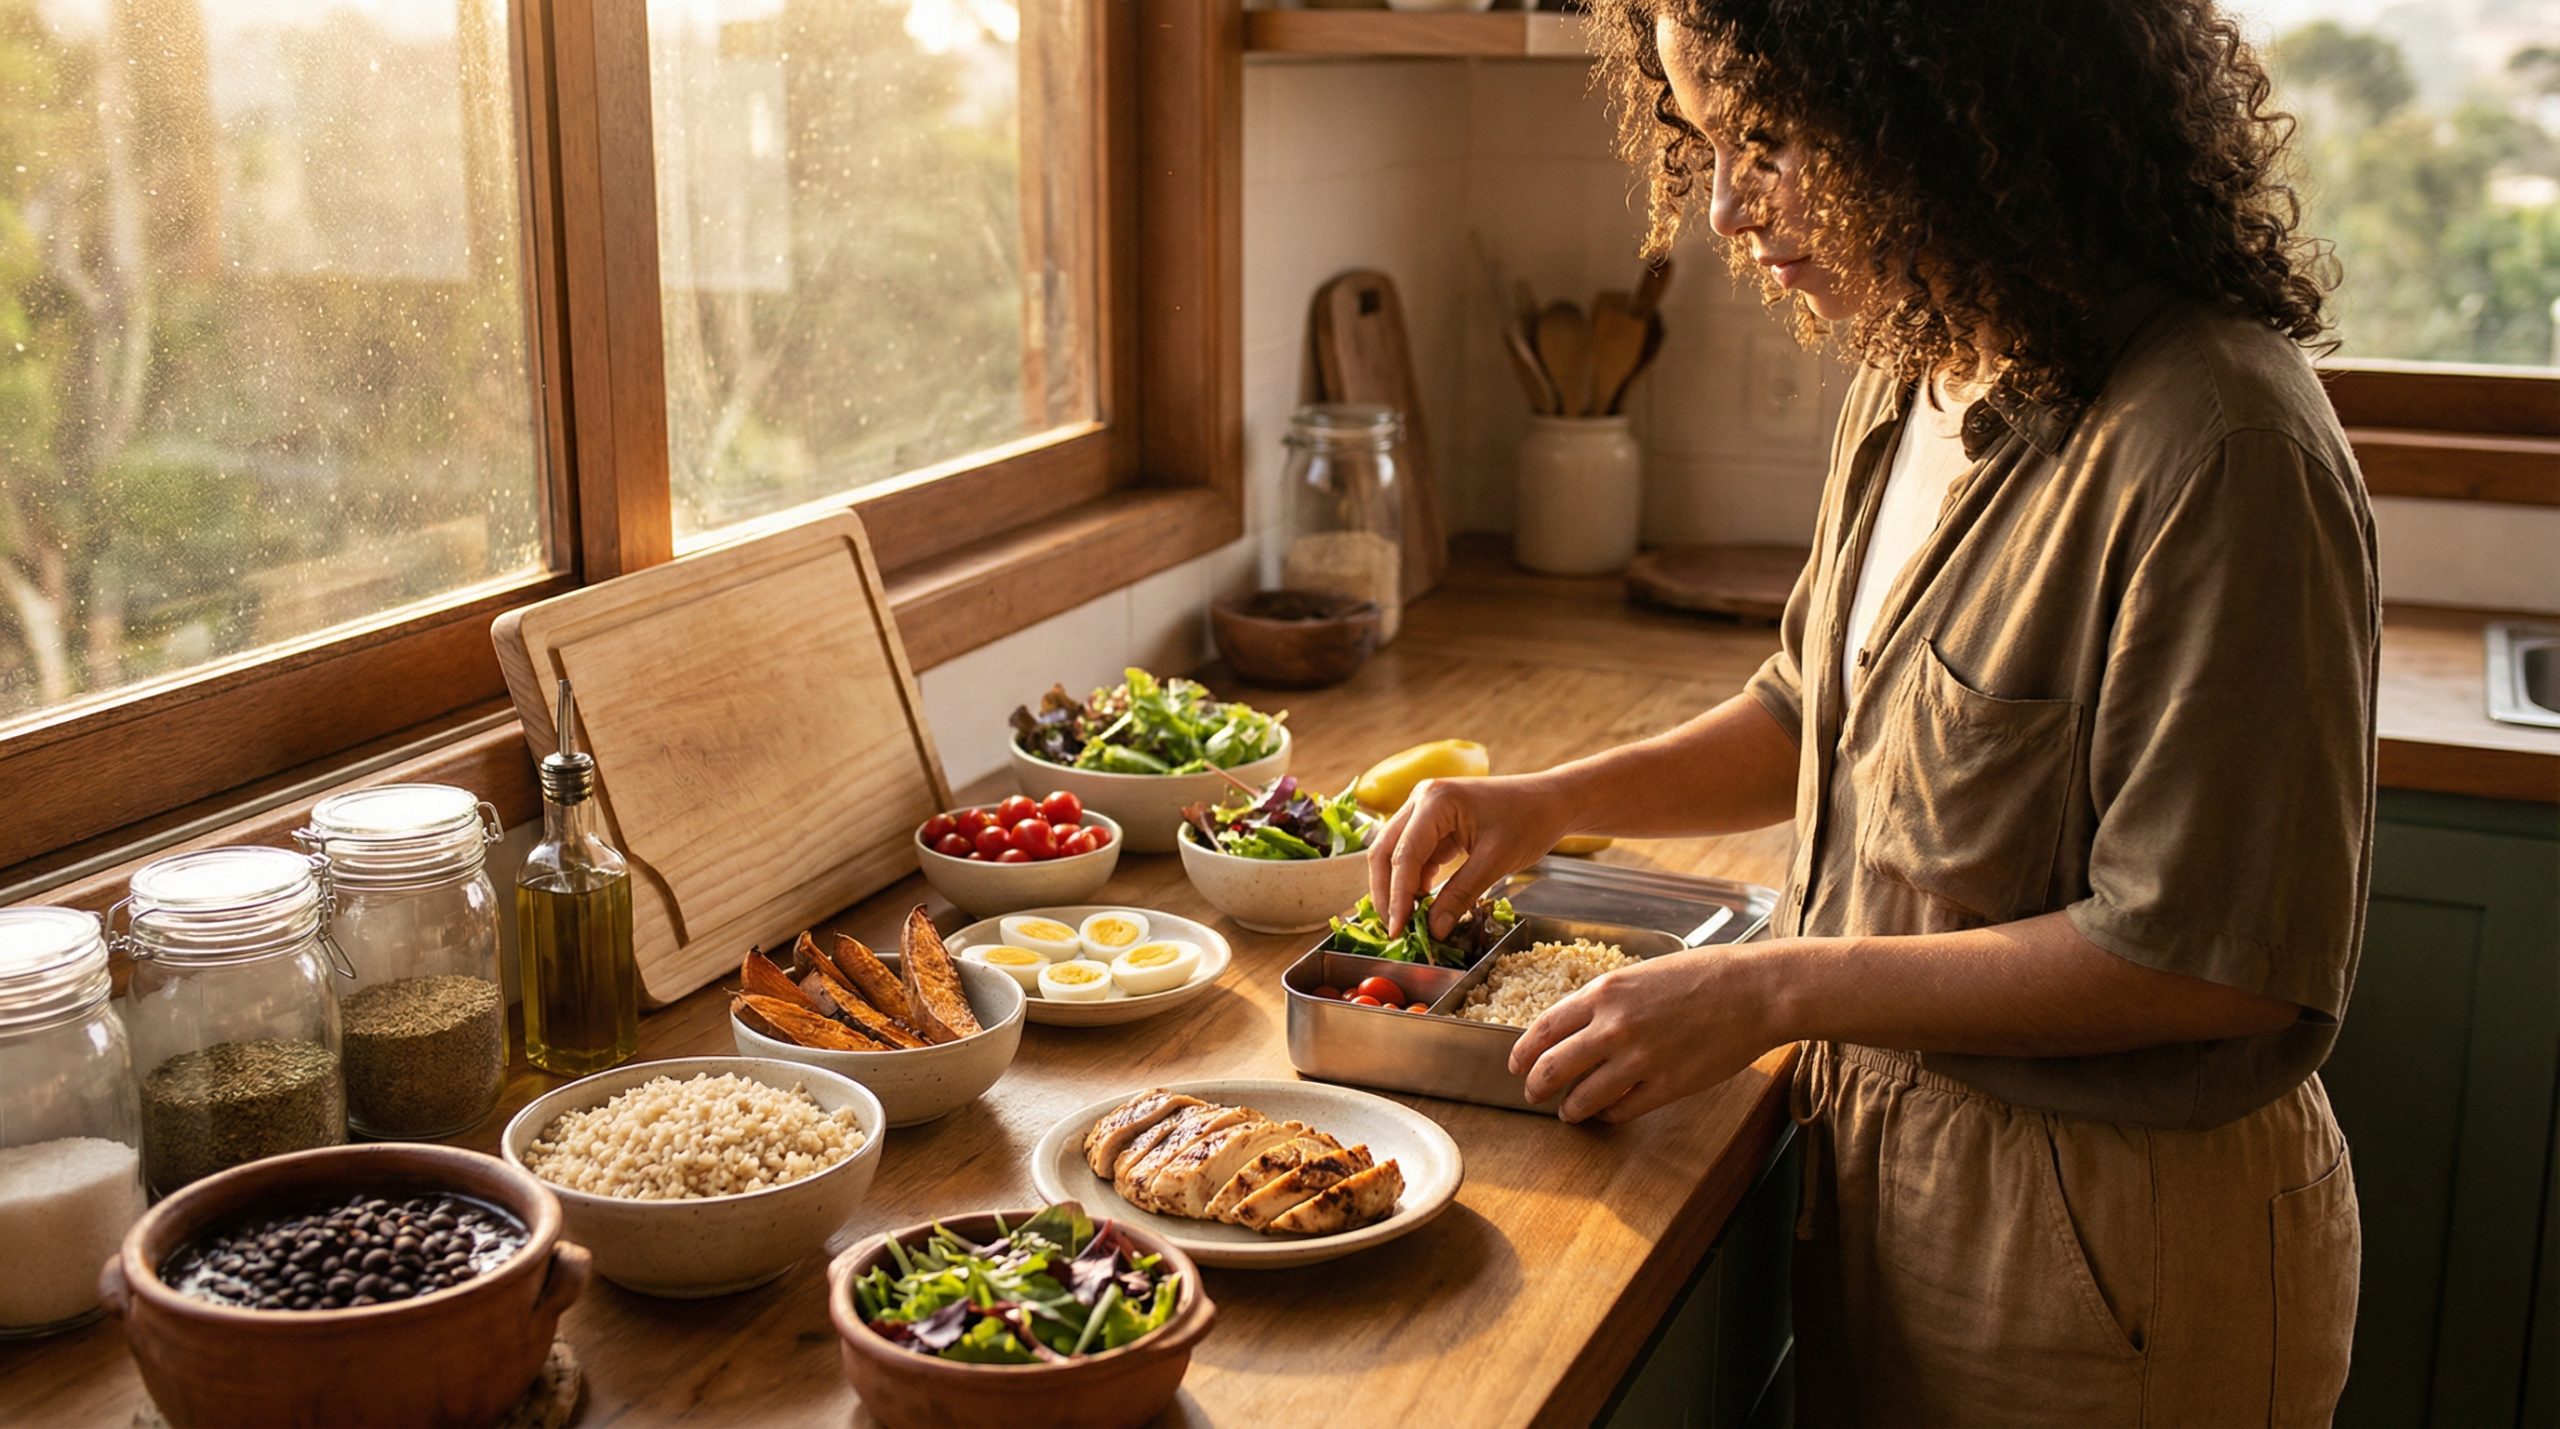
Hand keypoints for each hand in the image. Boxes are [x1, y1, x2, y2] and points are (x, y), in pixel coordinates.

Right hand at [1368, 773, 1572, 937]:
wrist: (1552, 801)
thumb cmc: (1529, 821)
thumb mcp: (1495, 861)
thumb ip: (1460, 895)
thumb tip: (1433, 930)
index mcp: (1435, 801)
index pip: (1404, 855)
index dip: (1397, 896)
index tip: (1398, 929)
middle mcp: (1422, 799)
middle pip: (1385, 850)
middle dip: (1387, 892)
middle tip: (1395, 929)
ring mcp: (1425, 810)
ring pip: (1395, 854)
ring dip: (1398, 887)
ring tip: (1408, 921)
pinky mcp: (1434, 823)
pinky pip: (1414, 855)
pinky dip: (1415, 881)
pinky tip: (1423, 904)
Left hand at [1510, 948, 1779, 1123]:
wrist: (1755, 991)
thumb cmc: (1705, 976)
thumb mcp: (1644, 974)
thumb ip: (1609, 1001)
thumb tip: (1580, 1026)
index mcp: (1606, 993)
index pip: (1544, 1028)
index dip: (1523, 1052)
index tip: (1516, 1064)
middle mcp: (1615, 1027)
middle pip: (1553, 1068)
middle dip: (1536, 1086)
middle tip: (1533, 1094)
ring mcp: (1640, 1060)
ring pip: (1583, 1098)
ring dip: (1570, 1109)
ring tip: (1569, 1112)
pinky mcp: (1667, 1086)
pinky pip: (1621, 1111)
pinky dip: (1608, 1115)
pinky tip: (1609, 1112)